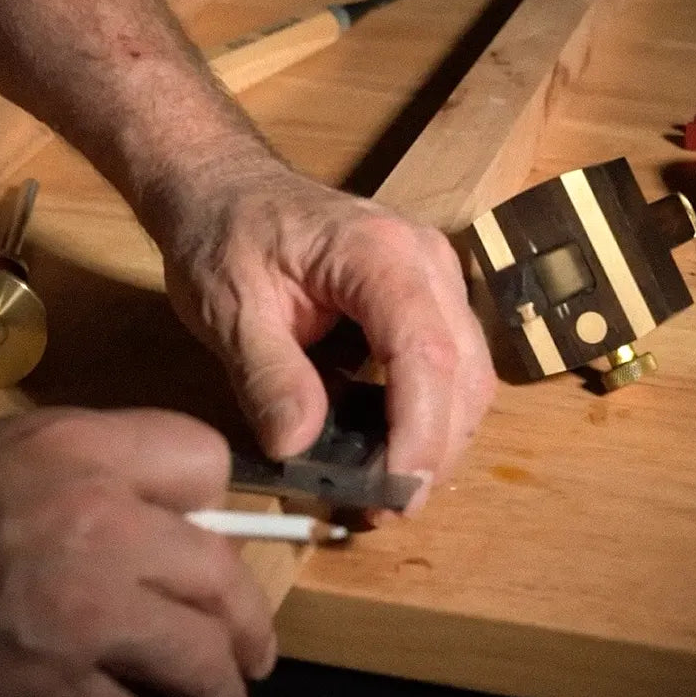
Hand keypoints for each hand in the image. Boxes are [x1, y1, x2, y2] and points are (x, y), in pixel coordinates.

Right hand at [0, 408, 274, 696]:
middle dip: (248, 626)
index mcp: (79, 448)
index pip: (206, 462)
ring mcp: (81, 613)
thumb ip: (84, 476)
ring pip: (201, 662)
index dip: (218, 510)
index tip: (215, 547)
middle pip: (224, 576)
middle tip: (252, 656)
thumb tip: (157, 519)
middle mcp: (97, 522)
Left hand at [150, 157, 497, 498]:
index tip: (394, 491)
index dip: (420, 430)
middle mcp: (426, 261)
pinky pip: (451, 365)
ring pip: (469, 375)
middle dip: (435, 450)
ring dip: (438, 439)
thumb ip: (266, 374)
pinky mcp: (428, 298)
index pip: (425, 351)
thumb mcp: (228, 306)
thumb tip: (298, 446)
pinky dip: (430, 415)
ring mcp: (436, 277)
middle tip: (385, 509)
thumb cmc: (225, 234)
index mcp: (378, 254)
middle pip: (464, 371)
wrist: (226, 187)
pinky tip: (389, 450)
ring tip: (384, 490)